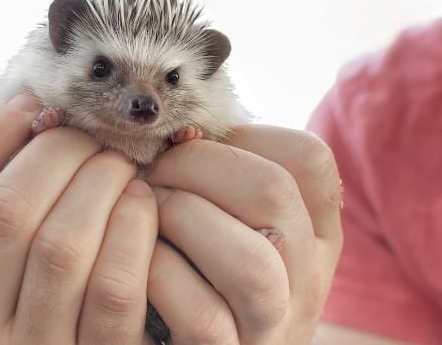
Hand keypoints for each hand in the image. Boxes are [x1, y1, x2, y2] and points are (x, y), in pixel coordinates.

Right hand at [0, 94, 158, 343]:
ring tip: (117, 161)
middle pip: (6, 211)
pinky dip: (132, 227)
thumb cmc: (23, 302)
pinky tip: (141, 200)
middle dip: (55, 152)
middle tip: (86, 134)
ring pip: (61, 243)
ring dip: (98, 181)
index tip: (29, 105)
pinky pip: (114, 285)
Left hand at [145, 125, 342, 343]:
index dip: (245, 135)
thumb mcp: (237, 215)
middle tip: (156, 174)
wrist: (201, 342)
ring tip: (151, 213)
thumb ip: (221, 175)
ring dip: (181, 218)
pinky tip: (142, 261)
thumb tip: (182, 133)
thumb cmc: (210, 264)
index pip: (308, 157)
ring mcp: (275, 323)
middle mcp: (309, 276)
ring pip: (249, 263)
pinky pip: (202, 316)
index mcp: (316, 229)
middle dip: (196, 166)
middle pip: (273, 193)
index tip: (195, 143)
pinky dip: (160, 274)